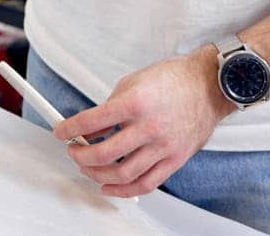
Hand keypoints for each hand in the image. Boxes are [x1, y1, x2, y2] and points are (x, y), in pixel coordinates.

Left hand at [55, 48, 233, 197]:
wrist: (208, 86)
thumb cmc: (173, 80)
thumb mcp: (132, 83)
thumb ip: (109, 108)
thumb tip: (90, 128)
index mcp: (136, 103)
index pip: (92, 121)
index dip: (70, 129)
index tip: (61, 132)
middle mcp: (150, 127)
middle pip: (105, 153)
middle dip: (81, 155)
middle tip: (73, 151)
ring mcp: (164, 146)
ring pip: (123, 173)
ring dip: (98, 175)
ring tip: (88, 168)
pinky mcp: (175, 159)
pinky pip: (146, 183)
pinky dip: (124, 190)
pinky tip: (110, 187)